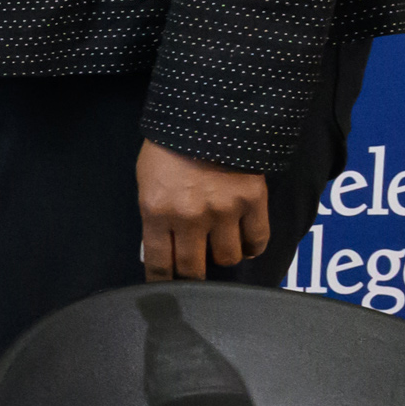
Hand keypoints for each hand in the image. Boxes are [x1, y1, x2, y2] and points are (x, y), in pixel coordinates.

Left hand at [137, 140, 273, 281]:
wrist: (206, 116)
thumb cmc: (169, 147)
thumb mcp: (147, 181)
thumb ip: (154, 215)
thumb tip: (158, 249)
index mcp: (157, 212)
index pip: (158, 263)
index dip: (161, 281)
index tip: (164, 290)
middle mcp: (191, 217)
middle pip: (194, 269)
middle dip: (191, 276)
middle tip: (194, 273)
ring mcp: (224, 212)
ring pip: (228, 258)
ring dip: (222, 257)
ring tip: (218, 247)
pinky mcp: (253, 202)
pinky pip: (257, 240)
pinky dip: (252, 247)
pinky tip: (245, 244)